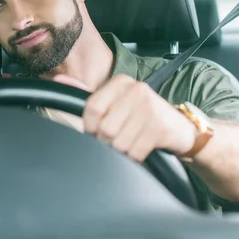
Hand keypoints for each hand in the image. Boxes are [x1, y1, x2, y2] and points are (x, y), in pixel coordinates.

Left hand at [53, 74, 197, 161]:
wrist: (180, 129)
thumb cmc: (142, 115)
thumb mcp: (116, 100)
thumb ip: (87, 93)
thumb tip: (57, 80)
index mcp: (121, 81)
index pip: (92, 107)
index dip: (90, 127)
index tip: (96, 132)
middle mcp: (136, 90)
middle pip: (104, 128)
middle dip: (106, 142)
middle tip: (116, 140)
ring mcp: (150, 108)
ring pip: (118, 143)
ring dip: (121, 151)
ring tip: (130, 143)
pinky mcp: (160, 128)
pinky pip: (134, 153)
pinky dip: (134, 158)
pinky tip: (140, 149)